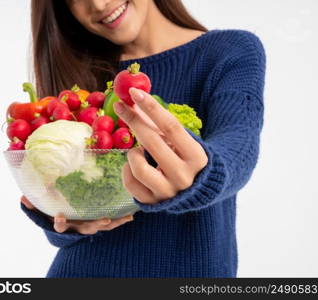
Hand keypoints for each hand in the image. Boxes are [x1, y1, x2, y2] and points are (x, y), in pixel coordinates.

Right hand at [21, 196, 133, 234]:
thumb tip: (23, 196)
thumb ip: (33, 205)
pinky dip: (120, 221)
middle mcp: (78, 227)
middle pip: (86, 228)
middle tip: (104, 220)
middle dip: (95, 224)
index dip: (60, 223)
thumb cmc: (55, 214)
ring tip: (125, 219)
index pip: (60, 226)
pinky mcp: (98, 224)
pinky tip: (131, 216)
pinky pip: (111, 224)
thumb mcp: (43, 211)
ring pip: (102, 226)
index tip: (60, 217)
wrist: (66, 226)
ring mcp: (89, 226)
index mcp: (64, 224)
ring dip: (113, 223)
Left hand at [113, 87, 208, 203]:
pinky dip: (127, 170)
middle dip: (134, 120)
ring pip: (139, 167)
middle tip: (120, 106)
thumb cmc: (187, 159)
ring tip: (139, 151)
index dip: (152, 108)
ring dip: (133, 152)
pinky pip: (130, 183)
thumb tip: (134, 100)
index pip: (171, 127)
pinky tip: (133, 165)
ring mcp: (168, 192)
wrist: (197, 190)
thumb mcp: (181, 141)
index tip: (135, 92)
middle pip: (153, 143)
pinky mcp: (153, 203)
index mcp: (197, 157)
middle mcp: (184, 176)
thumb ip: (159, 124)